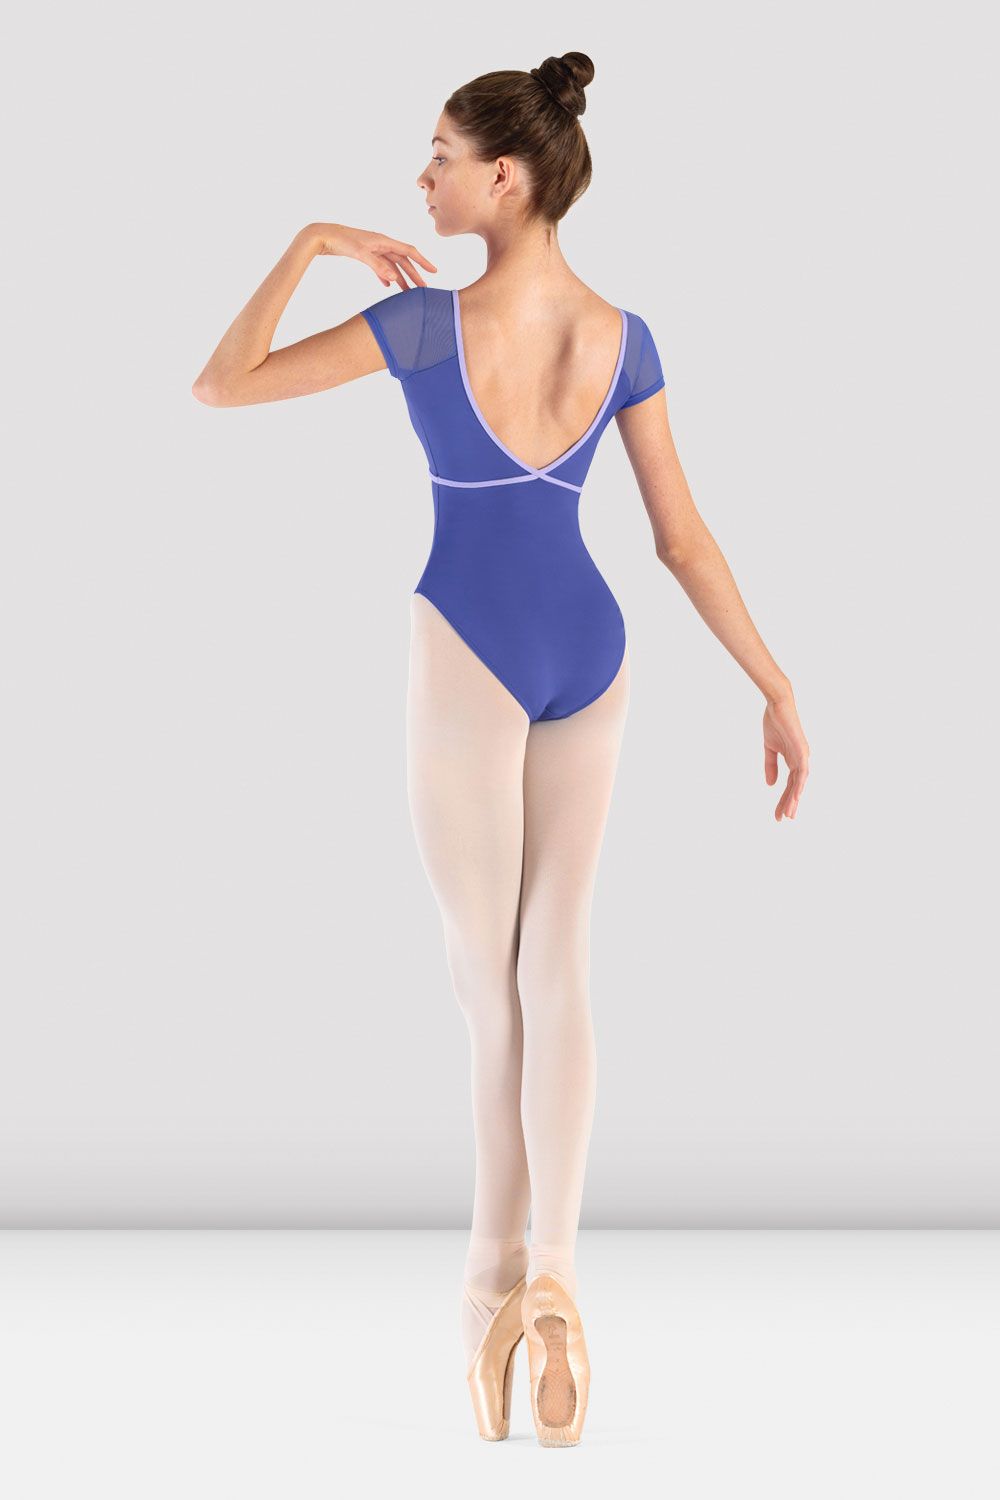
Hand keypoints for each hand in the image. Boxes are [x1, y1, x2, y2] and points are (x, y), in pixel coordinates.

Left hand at [306, 222, 436, 288]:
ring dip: (400, 278)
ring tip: (407, 293)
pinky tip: (387, 286)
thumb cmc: (341, 240)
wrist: (322, 235)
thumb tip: (394, 278)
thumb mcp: (360, 253)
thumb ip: (378, 266)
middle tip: (423, 290)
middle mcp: (381, 244)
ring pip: (392, 265)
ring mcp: (373, 250)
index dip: (422, 261)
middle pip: (403, 261)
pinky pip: (380, 267)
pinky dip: (385, 276)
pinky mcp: (364, 255)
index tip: (434, 271)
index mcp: (383, 241)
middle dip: (414, 275)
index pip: (409, 251)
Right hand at [763, 689, 809, 820]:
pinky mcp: (802, 750)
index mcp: (792, 759)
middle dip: (788, 803)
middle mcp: (801, 760)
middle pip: (795, 787)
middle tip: (783, 819)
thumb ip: (770, 766)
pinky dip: (800, 784)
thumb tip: (771, 785)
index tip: (777, 814)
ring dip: (795, 798)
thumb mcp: (769, 748)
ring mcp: (802, 755)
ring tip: (790, 813)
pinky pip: (802, 771)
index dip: (782, 799)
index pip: (788, 784)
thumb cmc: (774, 722)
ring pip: (800, 782)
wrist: (777, 705)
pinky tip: (797, 796)